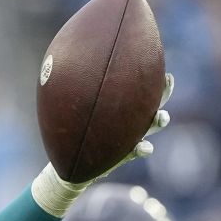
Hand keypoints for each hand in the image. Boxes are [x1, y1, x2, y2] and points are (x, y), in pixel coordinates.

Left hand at [31, 73, 172, 216]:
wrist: (71, 161)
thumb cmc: (75, 131)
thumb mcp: (73, 111)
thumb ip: (72, 91)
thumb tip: (53, 62)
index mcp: (121, 106)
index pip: (139, 87)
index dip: (148, 74)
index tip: (154, 60)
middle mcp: (131, 119)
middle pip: (153, 101)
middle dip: (163, 92)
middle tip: (167, 81)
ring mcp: (132, 136)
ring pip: (153, 126)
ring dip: (160, 120)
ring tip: (160, 116)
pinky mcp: (127, 154)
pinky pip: (140, 151)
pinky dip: (144, 149)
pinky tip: (143, 147)